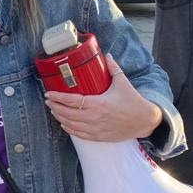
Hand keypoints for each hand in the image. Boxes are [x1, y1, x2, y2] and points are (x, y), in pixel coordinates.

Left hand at [44, 55, 162, 141]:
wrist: (144, 121)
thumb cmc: (133, 101)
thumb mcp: (123, 82)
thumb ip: (113, 68)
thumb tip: (106, 55)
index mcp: (99, 103)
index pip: (72, 100)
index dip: (58, 97)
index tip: (49, 93)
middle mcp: (95, 117)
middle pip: (68, 113)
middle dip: (55, 107)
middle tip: (48, 101)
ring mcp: (96, 128)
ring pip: (71, 125)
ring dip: (60, 118)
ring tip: (53, 110)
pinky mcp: (99, 136)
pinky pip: (79, 134)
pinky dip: (69, 129)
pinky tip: (64, 124)